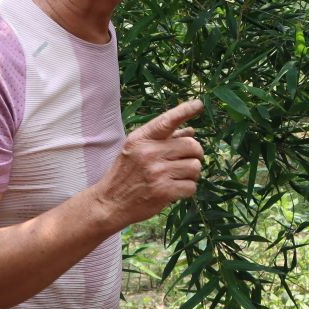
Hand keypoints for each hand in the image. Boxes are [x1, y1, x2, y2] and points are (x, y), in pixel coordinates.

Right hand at [98, 100, 204, 226]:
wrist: (110, 203)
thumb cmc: (125, 174)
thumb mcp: (136, 150)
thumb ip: (164, 139)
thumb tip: (191, 131)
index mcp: (141, 139)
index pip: (167, 121)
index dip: (184, 111)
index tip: (199, 104)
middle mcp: (149, 153)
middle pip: (192, 145)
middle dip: (195, 154)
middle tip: (187, 161)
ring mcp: (157, 172)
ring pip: (195, 167)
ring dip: (191, 174)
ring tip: (178, 177)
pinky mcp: (164, 192)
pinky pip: (191, 186)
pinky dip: (187, 189)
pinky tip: (175, 190)